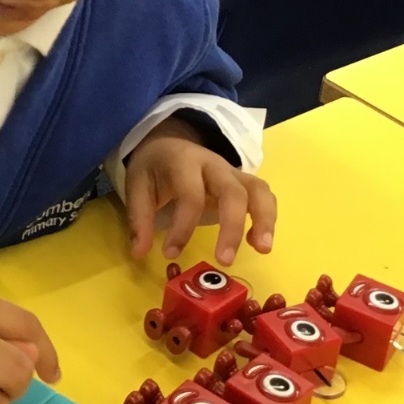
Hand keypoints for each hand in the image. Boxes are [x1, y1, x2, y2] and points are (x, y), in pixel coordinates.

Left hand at [123, 116, 276, 266]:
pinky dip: (267, 217)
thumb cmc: (154, 168)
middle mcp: (214, 165)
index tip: (170, 254)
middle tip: (224, 261)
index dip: (182, 226)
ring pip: (258, 190)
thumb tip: (139, 253)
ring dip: (265, 219)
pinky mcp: (243, 182)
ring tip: (263, 249)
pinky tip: (258, 243)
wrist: (169, 142)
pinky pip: (263, 195)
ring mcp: (233, 173)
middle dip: (232, 227)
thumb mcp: (136, 186)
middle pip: (233, 191)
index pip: (191, 194)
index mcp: (184, 163)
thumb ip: (139, 218)